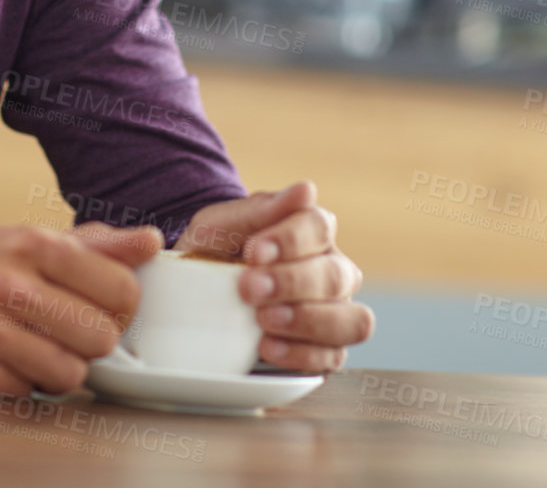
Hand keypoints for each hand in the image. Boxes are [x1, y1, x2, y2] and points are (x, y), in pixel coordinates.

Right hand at [0, 222, 160, 396]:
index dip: (117, 310)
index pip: (122, 289)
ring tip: (26, 352)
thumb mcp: (20, 241)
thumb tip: (153, 243)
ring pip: (68, 374)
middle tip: (57, 336)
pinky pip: (23, 396)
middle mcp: (9, 282)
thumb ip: (91, 245)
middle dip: (85, 345)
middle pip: (101, 338)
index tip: (94, 310)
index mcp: (32, 244)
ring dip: (53, 372)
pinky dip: (15, 388)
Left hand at [178, 181, 372, 372]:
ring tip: (264, 320)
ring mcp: (334, 312)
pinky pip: (333, 358)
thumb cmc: (215, 250)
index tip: (253, 251)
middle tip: (249, 288)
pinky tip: (267, 346)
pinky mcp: (324, 350)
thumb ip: (262, 209)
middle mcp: (334, 271)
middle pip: (336, 276)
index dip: (290, 240)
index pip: (320, 227)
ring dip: (307, 321)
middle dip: (292, 283)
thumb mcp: (223, 224)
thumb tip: (307, 189)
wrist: (194, 290)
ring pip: (352, 320)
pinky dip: (301, 354)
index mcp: (313, 231)